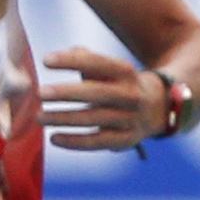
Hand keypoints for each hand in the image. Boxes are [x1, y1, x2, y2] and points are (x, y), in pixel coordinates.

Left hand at [43, 46, 185, 151]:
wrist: (159, 107)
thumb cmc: (121, 84)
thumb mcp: (110, 68)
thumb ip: (85, 59)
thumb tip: (58, 57)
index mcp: (126, 72)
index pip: (97, 63)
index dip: (72, 61)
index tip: (45, 60)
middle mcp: (131, 95)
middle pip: (96, 93)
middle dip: (66, 92)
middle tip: (40, 93)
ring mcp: (130, 119)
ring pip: (94, 119)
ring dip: (64, 118)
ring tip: (39, 117)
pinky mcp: (126, 139)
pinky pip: (98, 142)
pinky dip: (74, 142)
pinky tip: (54, 138)